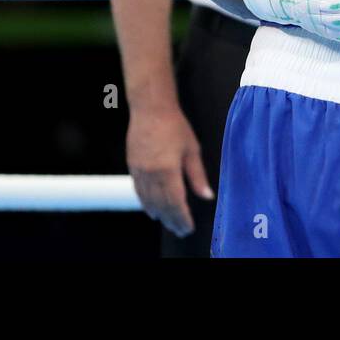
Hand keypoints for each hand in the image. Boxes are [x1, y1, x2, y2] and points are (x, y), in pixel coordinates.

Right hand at [126, 103, 211, 237]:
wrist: (151, 109)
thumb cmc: (175, 126)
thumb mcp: (192, 149)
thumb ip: (198, 175)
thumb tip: (207, 195)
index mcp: (168, 171)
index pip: (176, 202)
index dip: (182, 218)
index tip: (188, 227)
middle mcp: (151, 174)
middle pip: (161, 205)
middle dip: (171, 220)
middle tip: (180, 231)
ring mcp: (140, 171)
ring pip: (148, 201)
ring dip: (159, 214)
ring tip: (168, 224)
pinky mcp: (132, 166)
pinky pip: (139, 191)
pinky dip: (145, 203)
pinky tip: (151, 209)